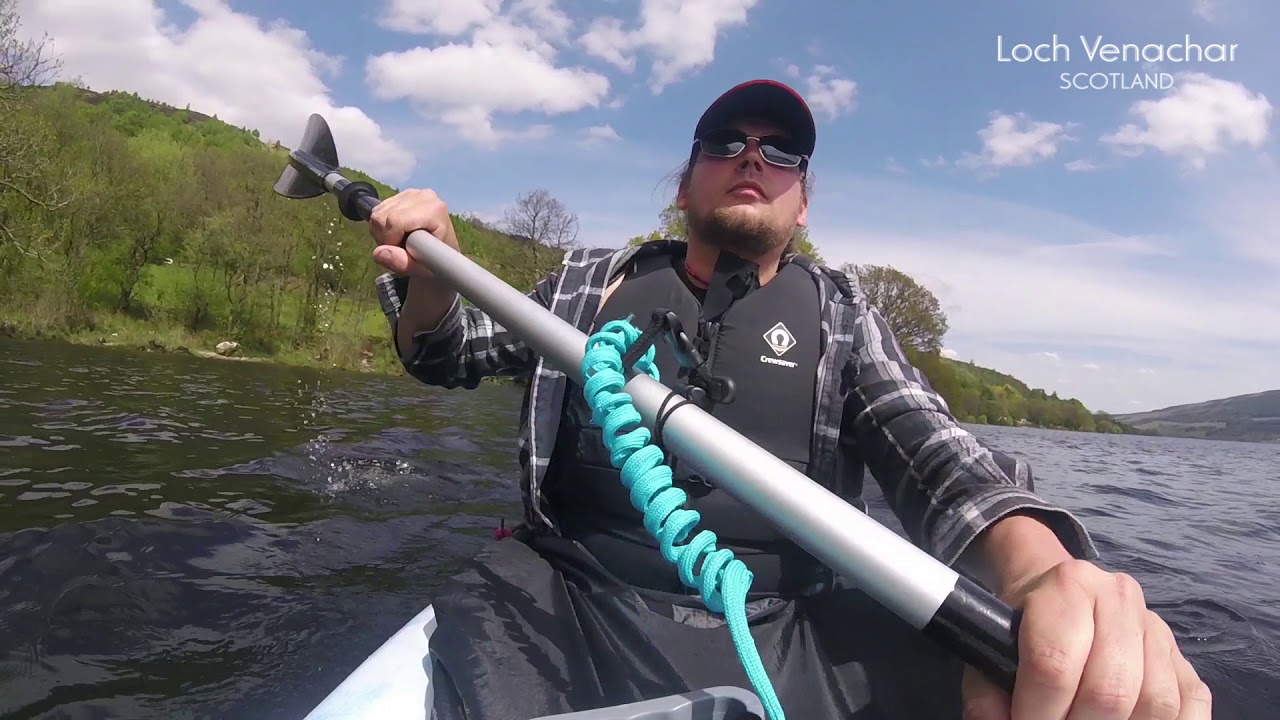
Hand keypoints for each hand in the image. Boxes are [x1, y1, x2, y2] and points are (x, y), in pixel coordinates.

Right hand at [368, 188, 460, 278]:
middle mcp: (424, 196)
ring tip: (401, 241)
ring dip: (382, 233)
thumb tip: (379, 253)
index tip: (404, 252)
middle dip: (385, 238)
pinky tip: (398, 233)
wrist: (441, 254)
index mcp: (434, 210)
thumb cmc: (435, 263)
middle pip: (382, 216)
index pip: (395, 221)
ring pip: (377, 213)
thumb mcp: (421, 269)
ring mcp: (412, 193)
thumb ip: (402, 263)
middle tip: (401, 249)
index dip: (391, 241)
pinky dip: (381, 227)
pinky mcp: (402, 195)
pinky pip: (377, 211)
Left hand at [961, 559, 1211, 718]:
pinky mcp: (1183, 657)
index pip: (1054, 664)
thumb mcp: (991, 645)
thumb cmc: (1023, 624)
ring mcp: (1158, 628)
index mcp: (1068, 585)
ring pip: (1156, 703)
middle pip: (1110, 690)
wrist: (1060, 591)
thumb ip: (987, 689)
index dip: (1037, 711)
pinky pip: (1190, 705)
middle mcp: (1120, 599)